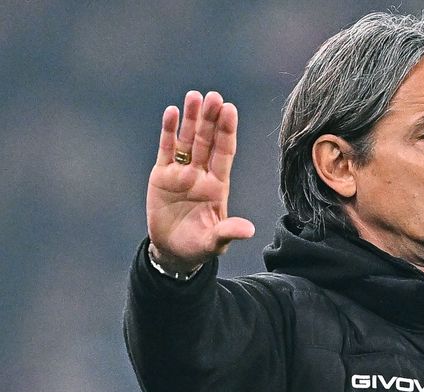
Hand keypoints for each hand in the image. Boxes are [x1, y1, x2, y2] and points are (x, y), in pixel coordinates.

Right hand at [146, 90, 254, 272]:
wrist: (173, 251)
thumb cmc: (199, 246)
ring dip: (191, 119)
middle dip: (210, 119)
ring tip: (194, 95)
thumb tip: (248, 231)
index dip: (227, 131)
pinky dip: (168, 131)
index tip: (230, 109)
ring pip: (187, 140)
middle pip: (207, 141)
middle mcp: (201, 174)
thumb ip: (228, 231)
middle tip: (213, 95)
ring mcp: (182, 173)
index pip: (224, 152)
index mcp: (218, 185)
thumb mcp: (214, 241)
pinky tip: (172, 112)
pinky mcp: (162, 176)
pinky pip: (166, 149)